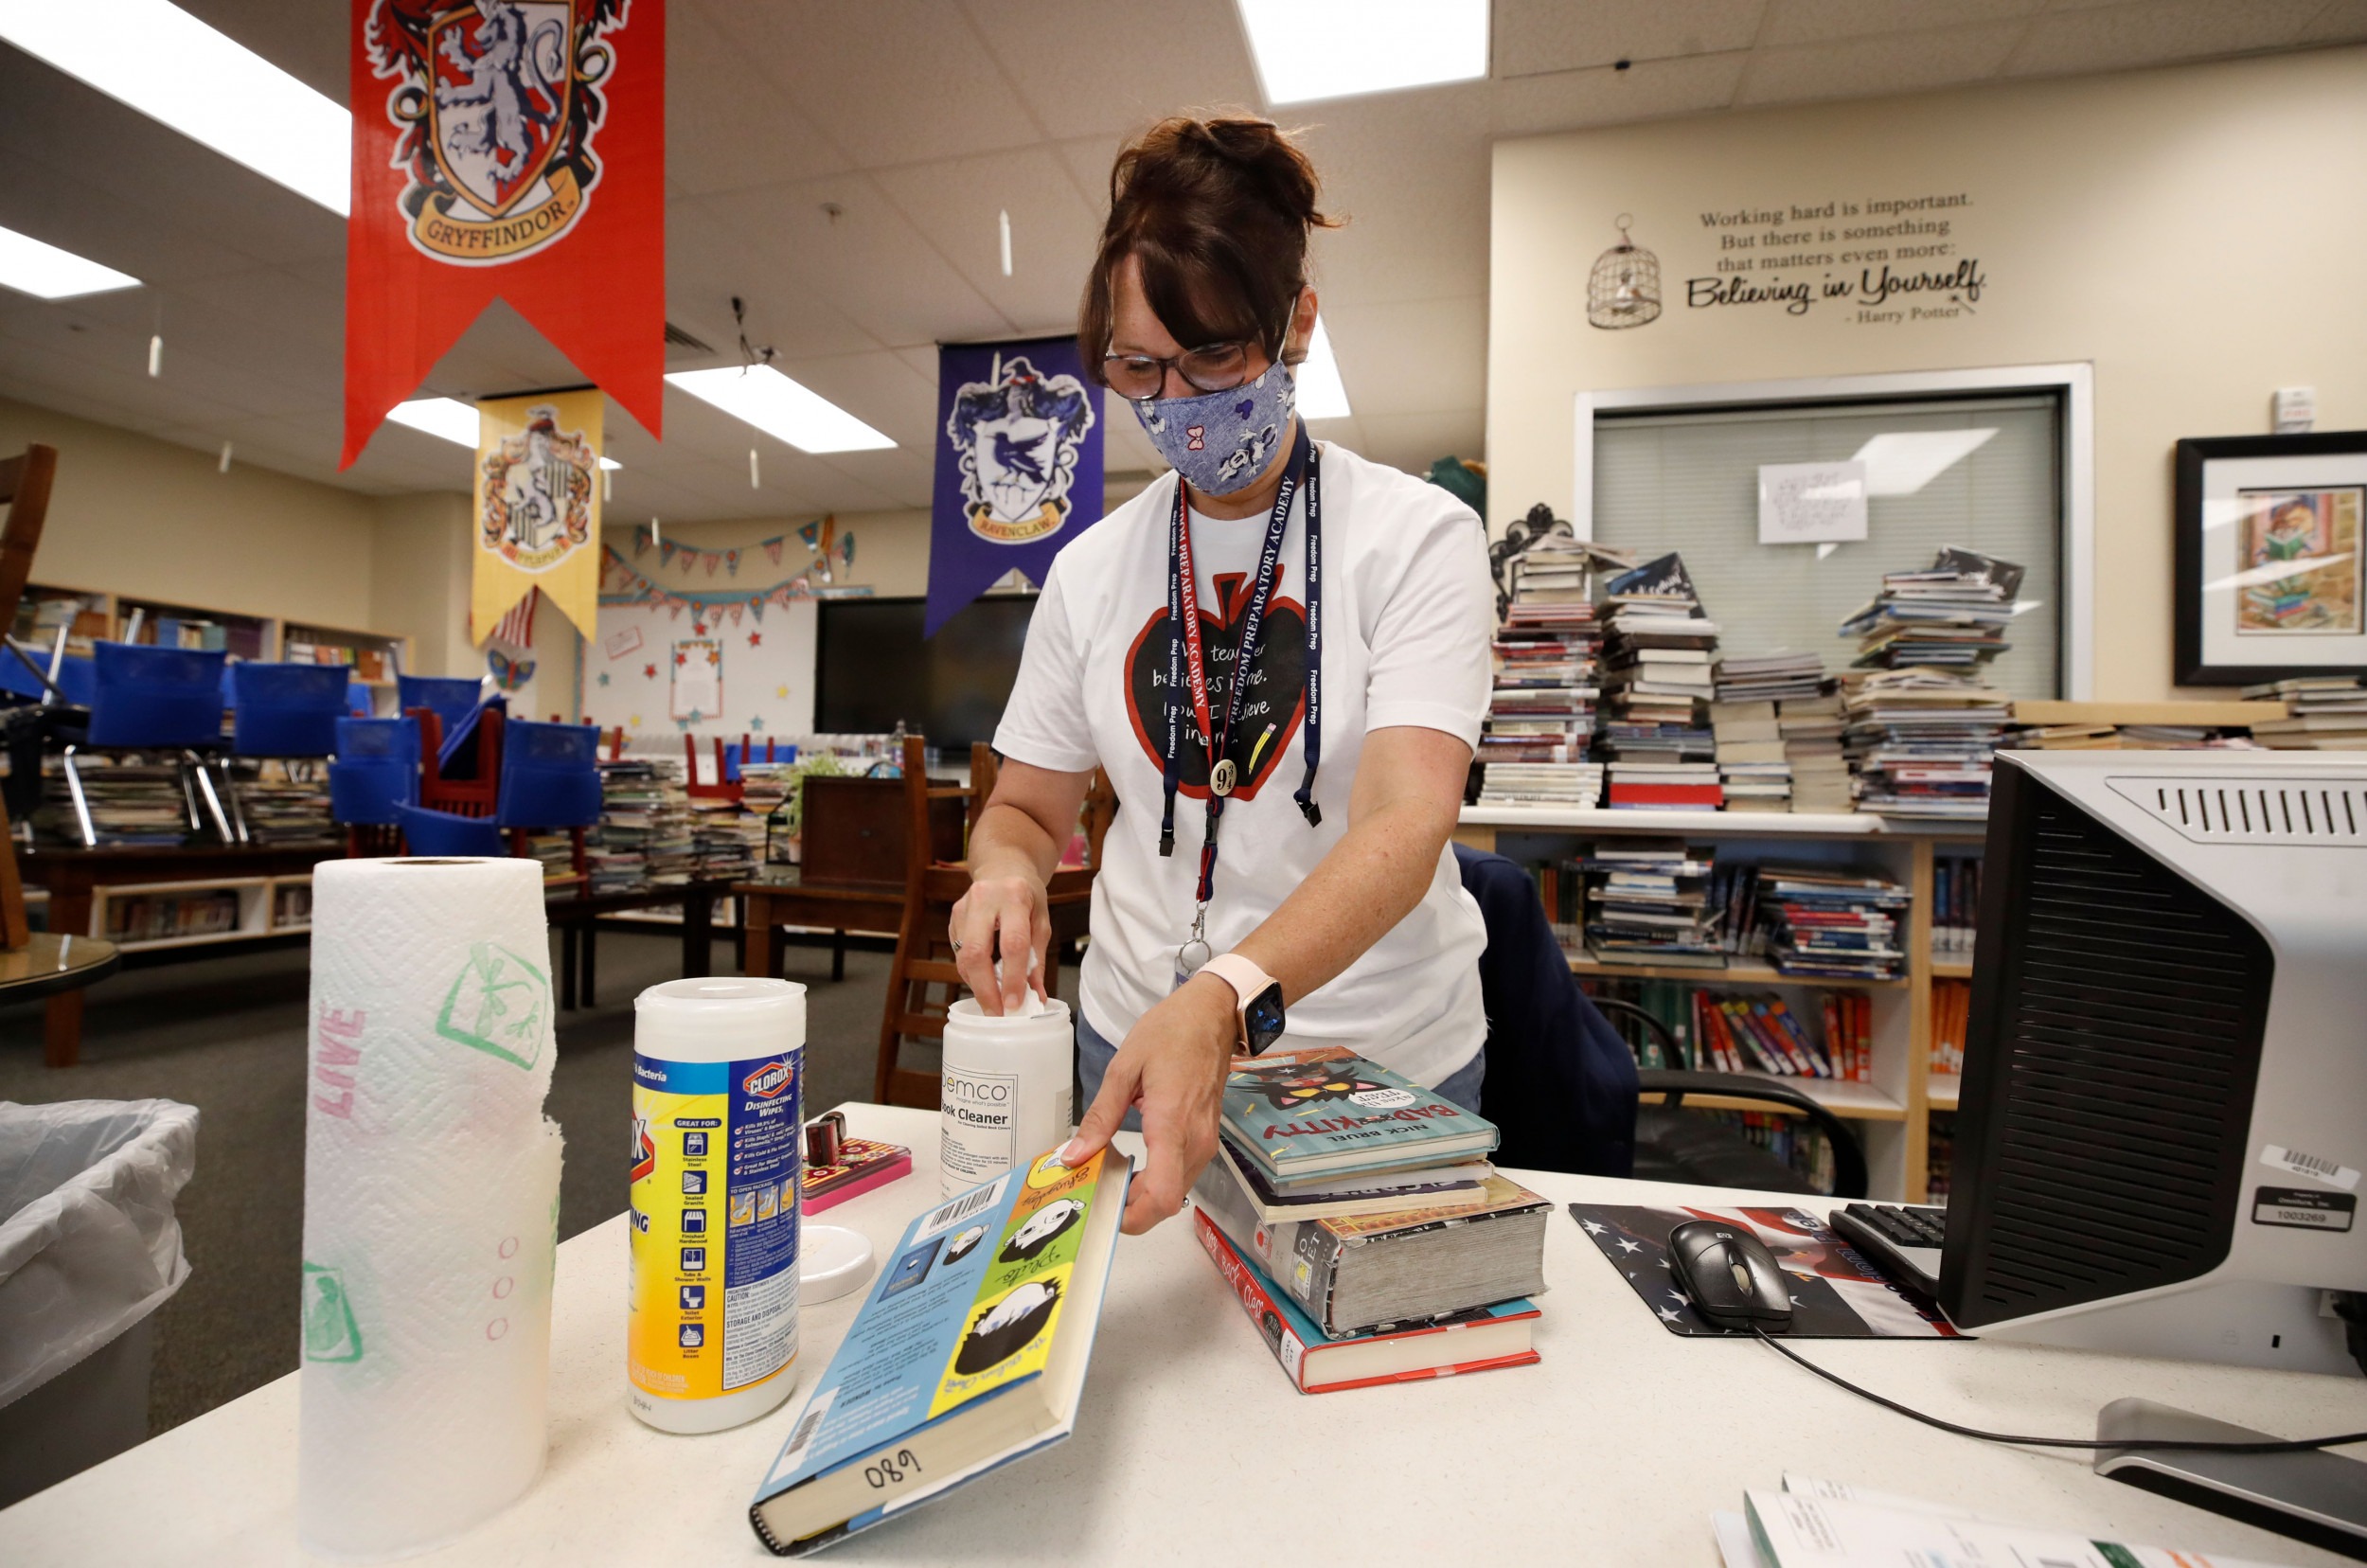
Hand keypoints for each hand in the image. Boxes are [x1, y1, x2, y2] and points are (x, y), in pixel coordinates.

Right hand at [950, 868, 1048, 1014]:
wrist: (1002, 867)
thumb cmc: (1026, 895)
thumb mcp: (1041, 921)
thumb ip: (1036, 959)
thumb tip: (1037, 996)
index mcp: (1014, 897)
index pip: (1012, 944)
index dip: (1012, 978)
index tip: (1015, 1004)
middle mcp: (984, 899)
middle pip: (977, 953)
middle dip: (985, 989)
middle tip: (996, 1013)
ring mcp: (963, 907)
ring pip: (964, 957)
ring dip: (978, 984)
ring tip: (994, 1000)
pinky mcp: (953, 916)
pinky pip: (959, 953)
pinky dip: (972, 972)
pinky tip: (985, 978)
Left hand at [1062, 974, 1235, 1234]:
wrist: (1212, 1015)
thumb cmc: (1170, 1033)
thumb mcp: (1124, 1069)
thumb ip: (1100, 1117)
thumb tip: (1074, 1156)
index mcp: (1172, 1125)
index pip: (1163, 1195)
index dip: (1133, 1216)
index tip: (1102, 1210)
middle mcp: (1195, 1142)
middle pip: (1166, 1202)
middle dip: (1130, 1209)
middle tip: (1095, 1192)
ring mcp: (1205, 1142)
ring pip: (1175, 1192)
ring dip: (1142, 1196)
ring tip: (1108, 1176)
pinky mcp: (1206, 1138)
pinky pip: (1181, 1174)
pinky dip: (1156, 1180)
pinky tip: (1131, 1163)